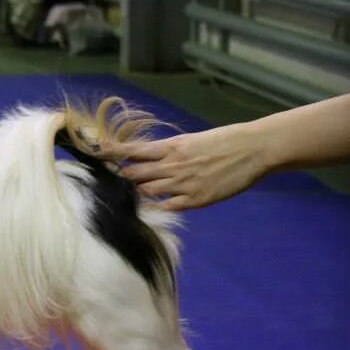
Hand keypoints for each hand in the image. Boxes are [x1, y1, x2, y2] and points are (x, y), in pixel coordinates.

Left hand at [103, 122, 266, 209]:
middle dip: (119, 176)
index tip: (95, 154)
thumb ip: (169, 150)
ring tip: (124, 195)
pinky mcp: (196, 200)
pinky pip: (167, 207)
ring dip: (135, 192)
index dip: (112, 153)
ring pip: (147, 191)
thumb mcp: (192, 140)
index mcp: (171, 146)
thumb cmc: (224, 140)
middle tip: (105, 179)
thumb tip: (147, 156)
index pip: (132, 150)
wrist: (253, 149)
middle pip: (134, 173)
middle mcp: (173, 165)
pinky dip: (156, 208)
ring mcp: (183, 184)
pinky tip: (147, 209)